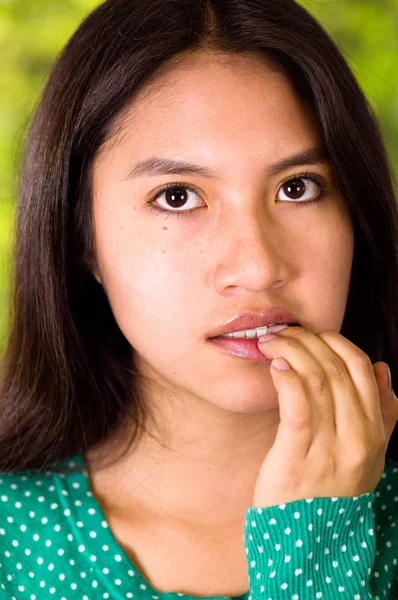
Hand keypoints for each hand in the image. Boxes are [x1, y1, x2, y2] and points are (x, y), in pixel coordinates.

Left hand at [253, 325, 397, 507]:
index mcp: (374, 434)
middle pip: (336, 369)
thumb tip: (383, 368)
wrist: (307, 541)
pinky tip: (274, 365)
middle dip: (308, 341)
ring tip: (272, 341)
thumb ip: (381, 414)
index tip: (315, 335)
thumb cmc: (330, 490)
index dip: (338, 343)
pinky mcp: (297, 458)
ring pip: (316, 380)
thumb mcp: (367, 456)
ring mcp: (329, 450)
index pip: (363, 369)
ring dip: (292, 351)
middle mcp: (357, 439)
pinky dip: (286, 378)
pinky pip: (296, 405)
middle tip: (284, 332)